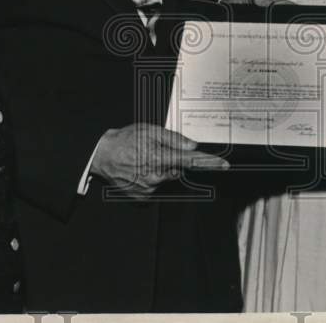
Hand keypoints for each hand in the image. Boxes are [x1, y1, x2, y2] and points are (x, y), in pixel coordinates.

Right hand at [91, 123, 229, 198]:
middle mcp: (156, 177)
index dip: (209, 162)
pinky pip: (154, 186)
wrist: (101, 155)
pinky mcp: (142, 196)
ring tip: (142, 158)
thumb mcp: (149, 130)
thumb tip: (191, 146)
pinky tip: (138, 169)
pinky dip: (150, 178)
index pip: (191, 161)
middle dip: (171, 160)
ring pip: (165, 178)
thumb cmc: (124, 140)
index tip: (224, 165)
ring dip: (160, 169)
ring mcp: (148, 189)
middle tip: (154, 151)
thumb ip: (173, 138)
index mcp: (159, 158)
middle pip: (177, 169)